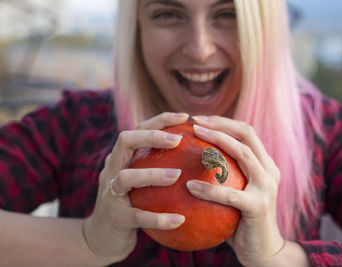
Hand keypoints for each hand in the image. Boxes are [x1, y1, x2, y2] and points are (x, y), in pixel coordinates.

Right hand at [82, 112, 188, 263]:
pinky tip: (180, 220)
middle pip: (125, 141)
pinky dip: (158, 218)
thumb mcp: (141, 183)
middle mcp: (112, 170)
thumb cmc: (131, 205)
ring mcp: (110, 193)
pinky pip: (137, 217)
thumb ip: (158, 167)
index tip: (185, 117)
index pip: (137, 129)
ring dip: (153, 174)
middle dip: (151, 136)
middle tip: (178, 140)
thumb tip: (199, 157)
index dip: (159, 120)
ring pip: (126, 177)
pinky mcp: (115, 218)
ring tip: (178, 176)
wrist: (101, 239)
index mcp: (121, 158)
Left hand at [188, 116, 284, 266]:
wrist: (263, 252)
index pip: (245, 132)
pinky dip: (209, 188)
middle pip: (246, 134)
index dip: (222, 121)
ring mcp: (267, 187)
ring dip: (216, 141)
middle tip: (193, 122)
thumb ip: (221, 179)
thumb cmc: (240, 222)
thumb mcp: (233, 195)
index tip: (197, 119)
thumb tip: (184, 164)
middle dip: (219, 123)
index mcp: (264, 164)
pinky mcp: (259, 206)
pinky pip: (230, 194)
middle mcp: (269, 170)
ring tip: (193, 137)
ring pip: (242, 154)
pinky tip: (189, 187)